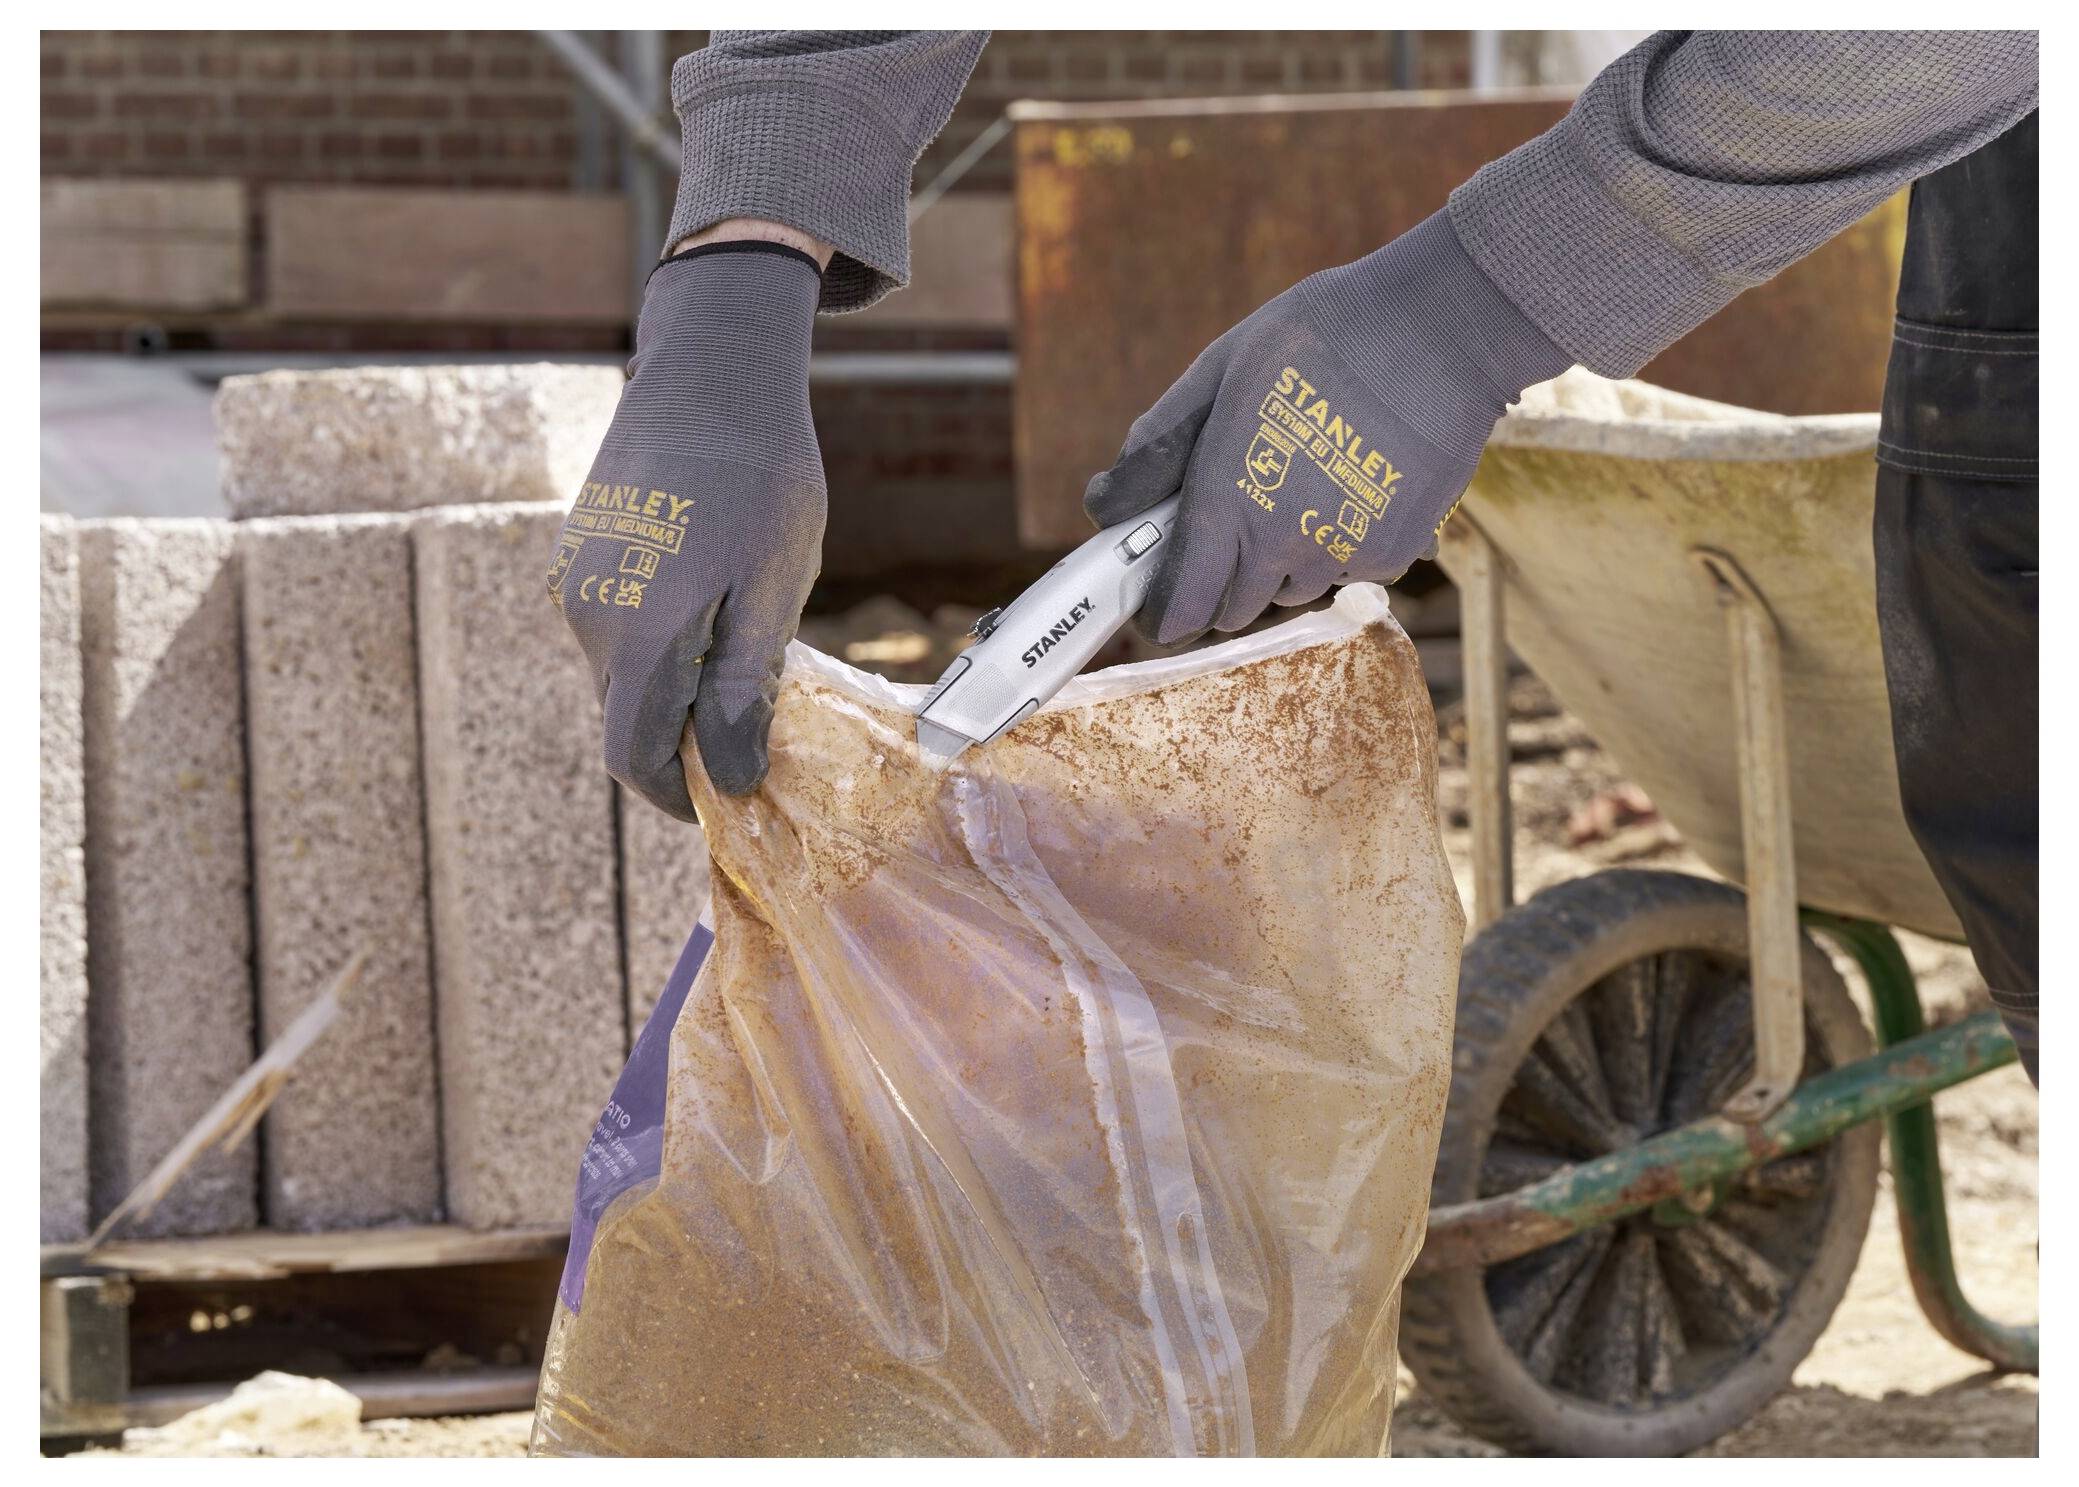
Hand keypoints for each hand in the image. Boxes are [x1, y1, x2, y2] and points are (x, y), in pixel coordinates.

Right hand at [551, 239, 826, 817]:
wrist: (712, 369)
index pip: (633, 757)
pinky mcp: (576, 553)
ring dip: (670, 687)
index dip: (676, 796)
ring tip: (740, 651)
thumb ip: (745, 691)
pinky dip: (655, 642)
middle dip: (680, 741)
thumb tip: (730, 780)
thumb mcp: (773, 592)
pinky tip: (709, 603)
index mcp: (639, 637)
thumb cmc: (762, 479)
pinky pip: (612, 627)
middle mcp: (588, 617)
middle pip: (625, 718)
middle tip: (751, 729)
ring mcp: (573, 582)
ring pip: (619, 673)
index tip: (726, 797)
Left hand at [1083, 211, 1571, 644]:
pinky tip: (1346, 486)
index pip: (1179, 607)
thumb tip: (1105, 504)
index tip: (1159, 601)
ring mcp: (1339, 555)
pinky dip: (1335, 547)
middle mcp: (1281, 545)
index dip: (1162, 612)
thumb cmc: (1318, 337)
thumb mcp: (1218, 373)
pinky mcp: (1391, 553)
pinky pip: (1344, 573)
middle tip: (1228, 522)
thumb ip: (1157, 448)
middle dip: (1219, 582)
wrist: (1439, 330)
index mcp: (1226, 503)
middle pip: (1232, 611)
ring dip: (1279, 564)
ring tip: (1295, 487)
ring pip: (1289, 592)